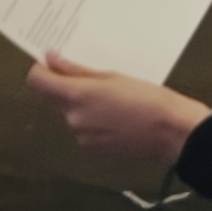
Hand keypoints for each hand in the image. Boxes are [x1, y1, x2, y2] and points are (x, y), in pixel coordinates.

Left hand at [25, 52, 211, 169]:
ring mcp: (83, 138)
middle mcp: (74, 120)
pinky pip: (85, 130)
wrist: (174, 134)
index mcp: (77, 97)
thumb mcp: (113, 76)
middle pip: (54, 98)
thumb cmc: (148, 99)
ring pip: (71, 114)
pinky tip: (118, 116)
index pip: (37, 82)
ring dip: (82, 105)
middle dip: (66, 87)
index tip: (53, 62)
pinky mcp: (95, 151)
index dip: (42, 70)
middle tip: (92, 76)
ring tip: (113, 98)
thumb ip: (77, 70)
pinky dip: (94, 121)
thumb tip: (50, 58)